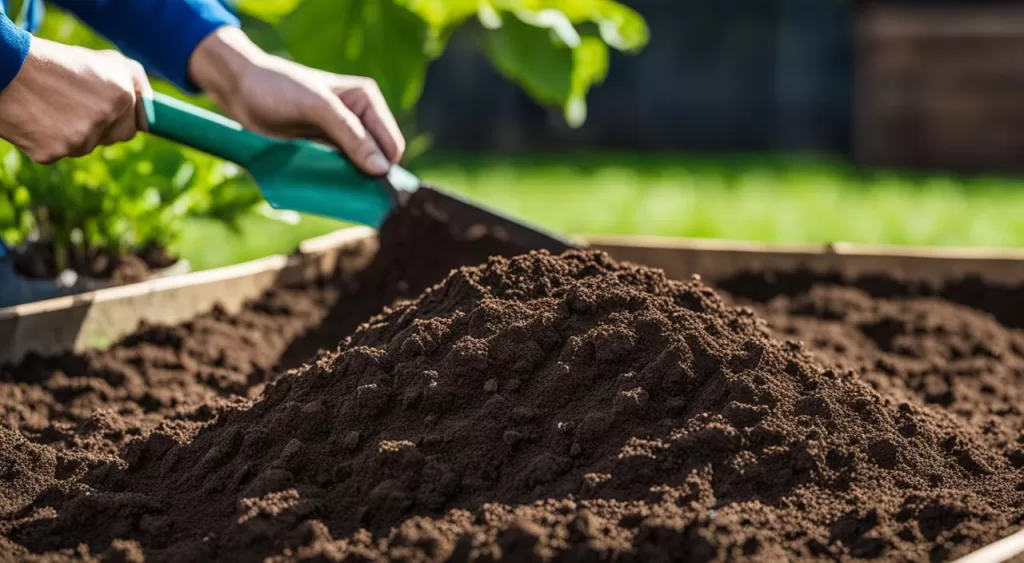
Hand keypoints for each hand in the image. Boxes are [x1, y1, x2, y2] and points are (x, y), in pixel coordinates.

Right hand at [0, 37, 150, 163]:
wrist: (6, 70)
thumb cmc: (56, 62)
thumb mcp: (105, 61)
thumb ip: (136, 83)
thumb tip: (152, 108)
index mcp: (122, 96)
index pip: (133, 126)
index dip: (117, 117)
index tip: (102, 110)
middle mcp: (105, 119)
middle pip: (112, 139)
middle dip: (101, 128)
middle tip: (75, 107)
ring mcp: (80, 139)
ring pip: (84, 147)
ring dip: (73, 133)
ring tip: (51, 107)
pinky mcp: (54, 153)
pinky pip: (58, 153)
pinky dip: (48, 140)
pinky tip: (37, 119)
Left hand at [189, 27, 404, 175]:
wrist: (240, 90)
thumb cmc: (278, 88)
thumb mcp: (317, 107)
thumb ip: (351, 136)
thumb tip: (381, 169)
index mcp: (367, 102)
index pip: (391, 144)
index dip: (383, 167)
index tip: (370, 189)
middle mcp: (360, 120)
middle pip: (379, 161)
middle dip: (368, 176)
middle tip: (349, 191)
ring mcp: (343, 138)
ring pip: (361, 171)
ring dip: (351, 182)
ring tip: (335, 190)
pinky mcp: (325, 151)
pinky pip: (341, 173)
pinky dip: (337, 183)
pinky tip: (326, 187)